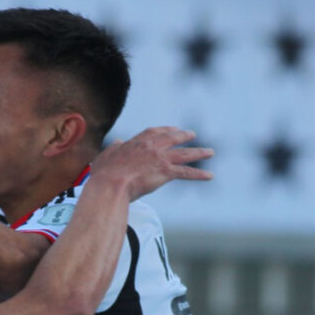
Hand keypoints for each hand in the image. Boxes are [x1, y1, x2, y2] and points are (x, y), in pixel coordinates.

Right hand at [90, 127, 212, 200]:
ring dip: (199, 152)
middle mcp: (152, 146)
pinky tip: (210, 176)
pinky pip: (187, 172)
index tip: (171, 129)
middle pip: (173, 138)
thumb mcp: (106, 156)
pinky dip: (199, 174)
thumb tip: (118, 142)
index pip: (154, 132)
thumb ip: (114, 148)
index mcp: (137, 142)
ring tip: (210, 152)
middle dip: (184, 136)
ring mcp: (161, 158)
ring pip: (184, 154)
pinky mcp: (167, 172)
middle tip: (192, 135)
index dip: (164, 130)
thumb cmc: (104, 174)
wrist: (111, 184)